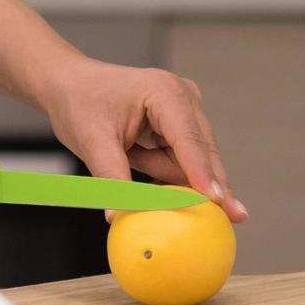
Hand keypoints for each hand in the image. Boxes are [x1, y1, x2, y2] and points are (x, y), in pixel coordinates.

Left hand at [33, 56, 248, 221]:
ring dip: (167, 176)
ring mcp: (186, 109)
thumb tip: (119, 216)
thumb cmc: (80, 104)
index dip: (205, 175)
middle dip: (206, 186)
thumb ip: (112, 179)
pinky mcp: (181, 124)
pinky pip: (181, 161)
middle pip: (203, 154)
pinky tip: (139, 158)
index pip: (190, 142)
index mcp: (165, 92)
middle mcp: (184, 97)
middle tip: (233, 219)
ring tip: (132, 155)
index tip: (221, 204)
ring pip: (192, 162)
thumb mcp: (93, 142)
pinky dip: (164, 173)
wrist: (71, 85)